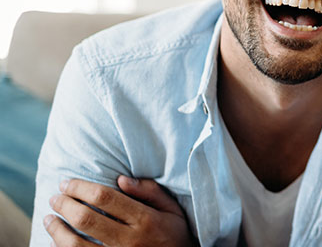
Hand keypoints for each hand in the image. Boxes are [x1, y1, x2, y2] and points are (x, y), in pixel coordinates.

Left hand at [44, 176, 196, 246]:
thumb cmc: (175, 235)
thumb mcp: (172, 210)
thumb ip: (150, 192)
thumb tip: (121, 179)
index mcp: (145, 220)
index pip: (105, 198)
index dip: (80, 187)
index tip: (66, 183)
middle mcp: (129, 240)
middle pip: (86, 218)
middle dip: (64, 204)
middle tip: (55, 197)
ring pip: (75, 244)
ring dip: (56, 229)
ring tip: (49, 218)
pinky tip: (55, 241)